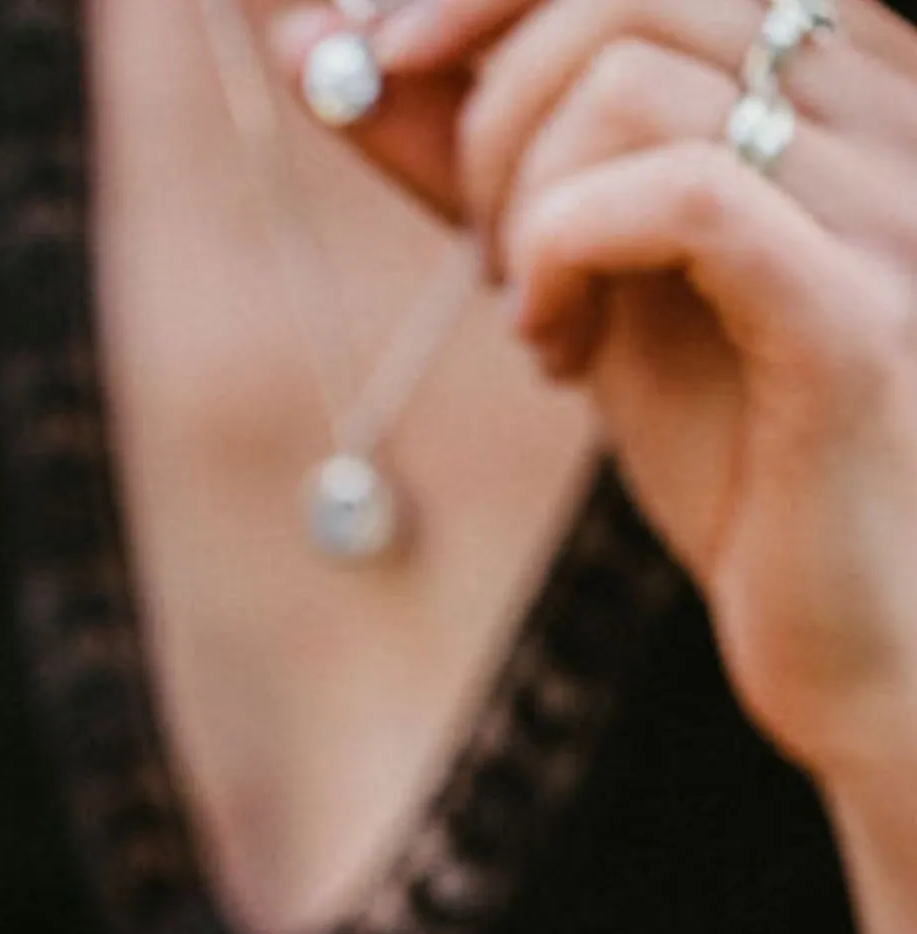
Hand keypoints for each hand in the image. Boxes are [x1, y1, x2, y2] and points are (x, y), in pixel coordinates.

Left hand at [272, 0, 916, 781]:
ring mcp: (887, 200)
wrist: (856, 634)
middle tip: (485, 253)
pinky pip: (681, 192)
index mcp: (835, 75)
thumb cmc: (737, 460)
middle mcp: (887, 102)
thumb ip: (469, 164)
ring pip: (629, 79)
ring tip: (537, 319)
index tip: (374, 55)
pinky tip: (555, 349)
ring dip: (519, 205)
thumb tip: (315, 53)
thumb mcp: (583, 284)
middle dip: (486, 112)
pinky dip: (565, 254)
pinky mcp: (857, 315)